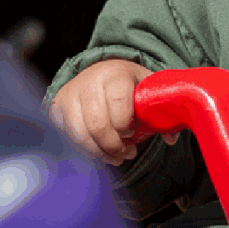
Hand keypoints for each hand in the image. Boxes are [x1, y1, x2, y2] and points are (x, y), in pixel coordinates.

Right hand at [49, 59, 179, 165]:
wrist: (100, 72)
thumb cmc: (127, 85)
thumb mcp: (147, 88)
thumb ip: (161, 110)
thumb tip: (171, 138)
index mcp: (115, 73)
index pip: (118, 101)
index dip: (126, 123)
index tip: (132, 132)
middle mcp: (89, 81)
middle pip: (97, 124)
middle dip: (114, 146)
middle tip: (126, 153)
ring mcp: (71, 94)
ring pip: (80, 134)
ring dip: (99, 152)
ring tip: (114, 155)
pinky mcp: (58, 108)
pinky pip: (68, 138)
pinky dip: (84, 150)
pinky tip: (97, 150)